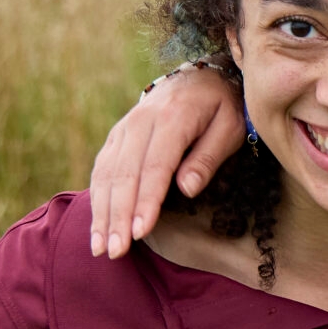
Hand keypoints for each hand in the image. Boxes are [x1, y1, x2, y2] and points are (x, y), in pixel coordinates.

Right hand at [90, 66, 243, 257]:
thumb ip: (208, 157)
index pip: (155, 166)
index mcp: (172, 118)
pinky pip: (101, 169)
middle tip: (115, 251)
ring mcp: (124, 128)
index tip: (139, 232)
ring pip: (106, 174)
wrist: (201, 77)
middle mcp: (141, 121)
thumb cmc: (222, 107)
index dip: (146, 201)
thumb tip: (187, 189)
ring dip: (101, 213)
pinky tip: (98, 228)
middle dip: (117, 216)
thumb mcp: (230, 127)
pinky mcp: (117, 136)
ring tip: (100, 249)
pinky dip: (97, 199)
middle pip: (124, 174)